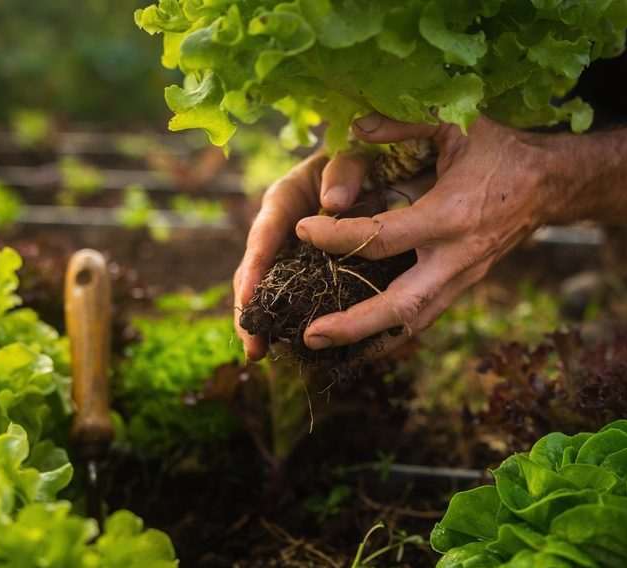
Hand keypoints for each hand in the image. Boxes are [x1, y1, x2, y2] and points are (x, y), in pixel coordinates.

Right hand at [233, 145, 389, 360]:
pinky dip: (290, 320)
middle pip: (255, 269)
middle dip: (249, 307)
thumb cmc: (363, 157)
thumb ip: (345, 171)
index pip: (265, 233)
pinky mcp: (308, 270)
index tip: (247, 296)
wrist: (378, 168)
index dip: (256, 266)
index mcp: (286, 199)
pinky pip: (295, 297)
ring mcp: (292, 252)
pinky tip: (293, 346)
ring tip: (259, 354)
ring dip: (262, 321)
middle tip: (252, 344)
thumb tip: (332, 203)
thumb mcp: (354, 154)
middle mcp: (281, 229)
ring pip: (269, 289)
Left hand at [294, 114, 566, 353]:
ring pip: (414, 323)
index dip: (337, 237)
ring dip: (370, 340)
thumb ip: (404, 123)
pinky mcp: (466, 284)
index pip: (381, 238)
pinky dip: (392, 332)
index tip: (302, 229)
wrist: (552, 183)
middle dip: (354, 325)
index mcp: (450, 215)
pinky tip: (361, 339)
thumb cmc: (502, 148)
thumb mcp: (457, 122)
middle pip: (401, 306)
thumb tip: (354, 126)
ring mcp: (464, 277)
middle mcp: (457, 257)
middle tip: (311, 335)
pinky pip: (426, 316)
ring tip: (326, 347)